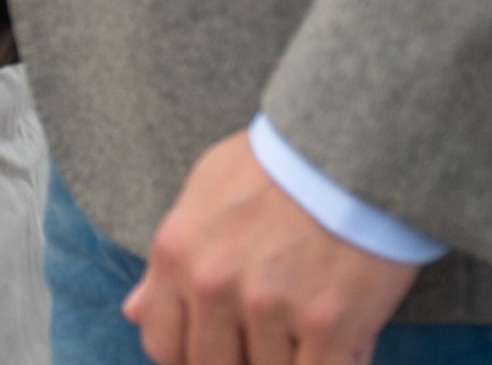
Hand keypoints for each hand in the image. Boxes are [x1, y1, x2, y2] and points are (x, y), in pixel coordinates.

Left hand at [125, 130, 423, 364]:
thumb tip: (134, 311)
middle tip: (268, 338)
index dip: (189, 356)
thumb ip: (170, 260)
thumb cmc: (279, 166)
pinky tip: (340, 347)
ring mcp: (269, 307)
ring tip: (307, 327)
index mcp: (177, 254)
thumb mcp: (205, 191)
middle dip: (241, 360)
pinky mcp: (327, 324)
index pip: (162, 345)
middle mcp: (213, 285)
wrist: (357, 147)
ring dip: (287, 358)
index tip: (220, 349)